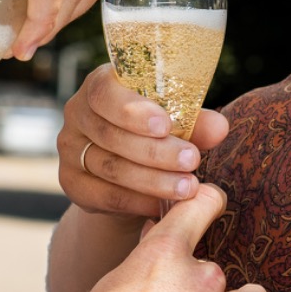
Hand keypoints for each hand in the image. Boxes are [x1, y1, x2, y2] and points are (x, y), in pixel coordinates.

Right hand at [59, 65, 228, 218]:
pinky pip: (105, 195)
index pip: (104, 92)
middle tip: (191, 160)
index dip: (133, 110)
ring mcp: (70, 150)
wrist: (127, 169)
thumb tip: (220, 127)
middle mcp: (77, 113)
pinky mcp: (71, 183)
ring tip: (187, 187)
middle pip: (111, 134)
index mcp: (100, 85)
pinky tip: (163, 206)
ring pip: (111, 168)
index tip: (165, 125)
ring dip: (152, 180)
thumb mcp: (175, 121)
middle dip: (155, 151)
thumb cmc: (154, 132)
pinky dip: (138, 202)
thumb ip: (195, 122)